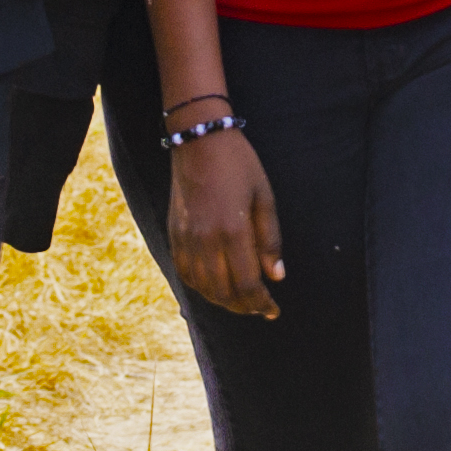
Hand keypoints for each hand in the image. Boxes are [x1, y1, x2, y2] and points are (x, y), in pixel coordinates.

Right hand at [169, 127, 284, 318]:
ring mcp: (186, 238)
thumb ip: (270, 240)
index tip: (273, 311)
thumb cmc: (239, 164)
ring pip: (202, 286)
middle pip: (224, 291)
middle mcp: (206, 240)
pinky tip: (213, 288)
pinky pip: (184, 272)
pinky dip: (200, 287)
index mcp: (233, 231)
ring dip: (222, 301)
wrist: (199, 140)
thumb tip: (276, 276)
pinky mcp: (174, 232)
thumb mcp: (264, 197)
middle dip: (244, 306)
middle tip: (259, 309)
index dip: (261, 303)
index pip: (247, 283)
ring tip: (240, 302)